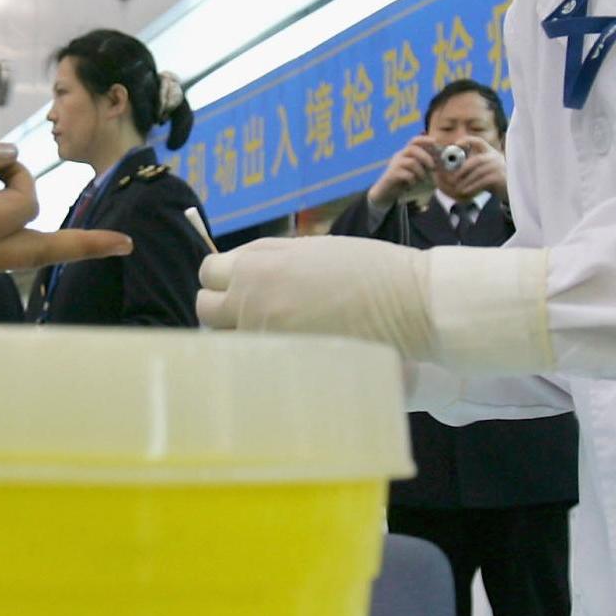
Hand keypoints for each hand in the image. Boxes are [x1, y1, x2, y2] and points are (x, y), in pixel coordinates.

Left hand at [195, 237, 435, 360]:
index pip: (208, 273)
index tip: (239, 286)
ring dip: (238, 337)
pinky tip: (282, 359)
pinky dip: (259, 363)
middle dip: (222, 309)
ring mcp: (264, 338)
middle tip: (250, 313)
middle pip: (206, 309)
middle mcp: (251, 301)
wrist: (409, 304)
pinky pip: (251, 366)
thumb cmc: (367, 270)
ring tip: (270, 337)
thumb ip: (267, 258)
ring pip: (224, 341)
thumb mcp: (309, 248)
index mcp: (257, 265)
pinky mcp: (284, 368)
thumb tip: (235, 268)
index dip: (223, 278)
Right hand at [367, 135, 445, 212]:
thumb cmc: (403, 180)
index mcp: (405, 153)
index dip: (424, 139)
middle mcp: (399, 156)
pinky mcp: (392, 175)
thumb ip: (424, 165)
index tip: (435, 141)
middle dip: (426, 157)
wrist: (386, 191)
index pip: (414, 141)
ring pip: (411, 162)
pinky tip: (412, 184)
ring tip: (422, 179)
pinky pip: (406, 174)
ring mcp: (395, 165)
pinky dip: (413, 180)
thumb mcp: (414, 170)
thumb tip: (438, 162)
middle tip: (432, 167)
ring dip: (421, 172)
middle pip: (413, 149)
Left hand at [446, 135, 506, 203]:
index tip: (456, 144)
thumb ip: (473, 167)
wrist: (512, 190)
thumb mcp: (485, 169)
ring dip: (466, 181)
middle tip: (452, 178)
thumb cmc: (495, 180)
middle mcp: (495, 157)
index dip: (467, 140)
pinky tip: (466, 191)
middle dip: (462, 169)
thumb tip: (454, 170)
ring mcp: (498, 166)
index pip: (479, 141)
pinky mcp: (500, 177)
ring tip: (458, 188)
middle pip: (476, 160)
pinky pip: (483, 181)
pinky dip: (472, 187)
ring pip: (478, 172)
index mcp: (490, 152)